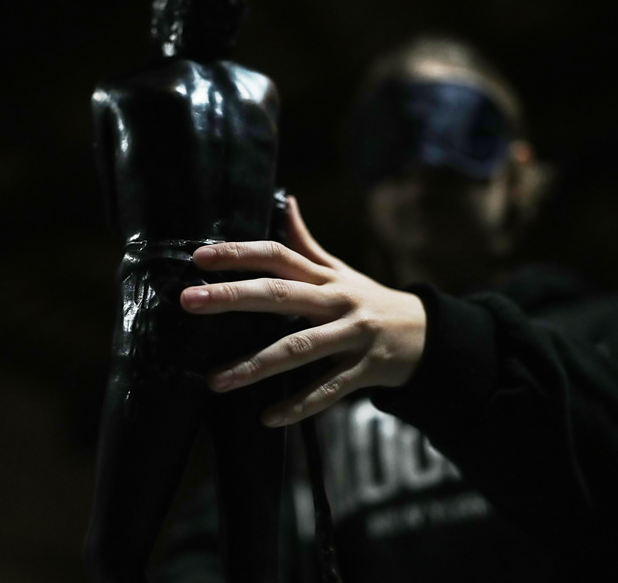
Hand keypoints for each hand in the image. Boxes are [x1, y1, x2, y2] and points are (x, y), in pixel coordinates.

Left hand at [180, 196, 426, 426]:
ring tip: (215, 381)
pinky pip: (328, 389)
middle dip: (233, 297)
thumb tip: (286, 200)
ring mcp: (352, 335)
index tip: (199, 257)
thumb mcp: (340, 271)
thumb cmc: (370, 300)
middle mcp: (336, 301)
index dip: (239, 253)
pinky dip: (298, 405)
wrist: (427, 335)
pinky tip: (267, 417)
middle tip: (190, 302)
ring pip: (299, 348)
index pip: (277, 255)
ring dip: (255, 365)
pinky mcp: (365, 370)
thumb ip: (307, 243)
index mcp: (325, 277)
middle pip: (280, 294)